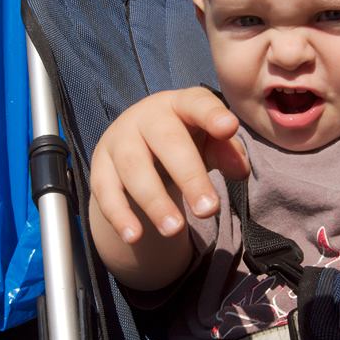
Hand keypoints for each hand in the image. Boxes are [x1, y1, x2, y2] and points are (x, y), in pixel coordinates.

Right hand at [90, 87, 249, 244]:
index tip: (228, 128)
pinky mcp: (99, 166)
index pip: (196, 103)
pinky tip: (135, 236)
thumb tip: (240, 170)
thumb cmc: (183, 142)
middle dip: (189, 177)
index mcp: (179, 104)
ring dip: (154, 201)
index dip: (211, 115)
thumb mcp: (208, 142)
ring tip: (174, 230)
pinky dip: (119, 215)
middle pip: (167, 142)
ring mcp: (118, 139)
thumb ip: (226, 151)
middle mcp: (145, 117)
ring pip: (133, 168)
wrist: (137, 144)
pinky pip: (105, 191)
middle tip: (208, 210)